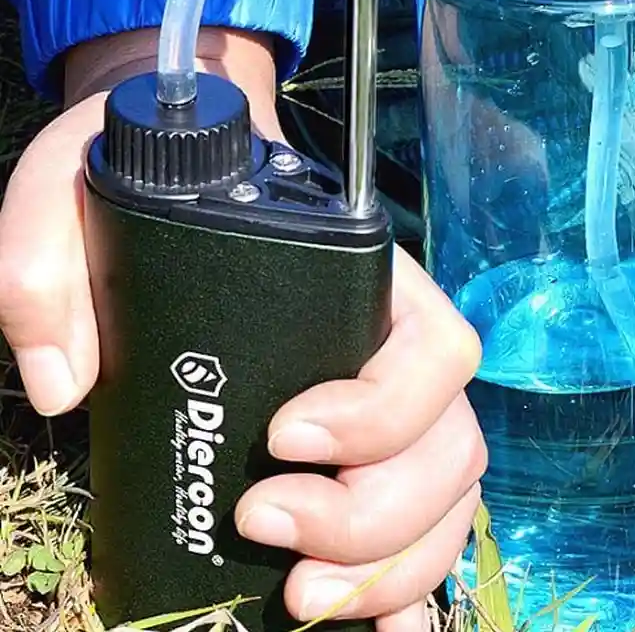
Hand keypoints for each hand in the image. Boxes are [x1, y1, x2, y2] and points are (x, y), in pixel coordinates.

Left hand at [0, 29, 486, 629]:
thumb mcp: (76, 187)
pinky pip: (429, 529)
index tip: (282, 435)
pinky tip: (377, 627)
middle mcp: (400, 356)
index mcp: (368, 286)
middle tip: (263, 525)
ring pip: (448, 500)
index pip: (433, 351)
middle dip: (371, 513)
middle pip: (450, 447)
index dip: (380, 411)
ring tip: (301, 598)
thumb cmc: (149, 191)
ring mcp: (399, 416)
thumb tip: (63, 382)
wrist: (192, 190)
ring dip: (391, 564)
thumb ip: (45, 254)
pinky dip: (411, 586)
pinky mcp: (377, 463)